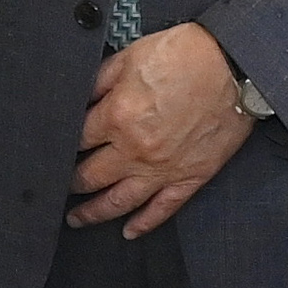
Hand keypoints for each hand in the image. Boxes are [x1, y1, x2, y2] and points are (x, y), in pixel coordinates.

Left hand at [70, 22, 251, 235]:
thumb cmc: (185, 56)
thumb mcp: (129, 57)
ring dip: (94, 213)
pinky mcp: (191, 177)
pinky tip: (128, 232)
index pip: (77, 141)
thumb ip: (98, 82)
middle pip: (91, 177)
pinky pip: (163, 209)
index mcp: (117, 117)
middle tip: (59, 189)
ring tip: (77, 219)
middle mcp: (135, 150)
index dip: (62, 146)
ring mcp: (164, 168)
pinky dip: (144, 224)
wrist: (235, 66)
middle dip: (70, 184)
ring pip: (120, 201)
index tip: (52, 153)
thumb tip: (78, 100)